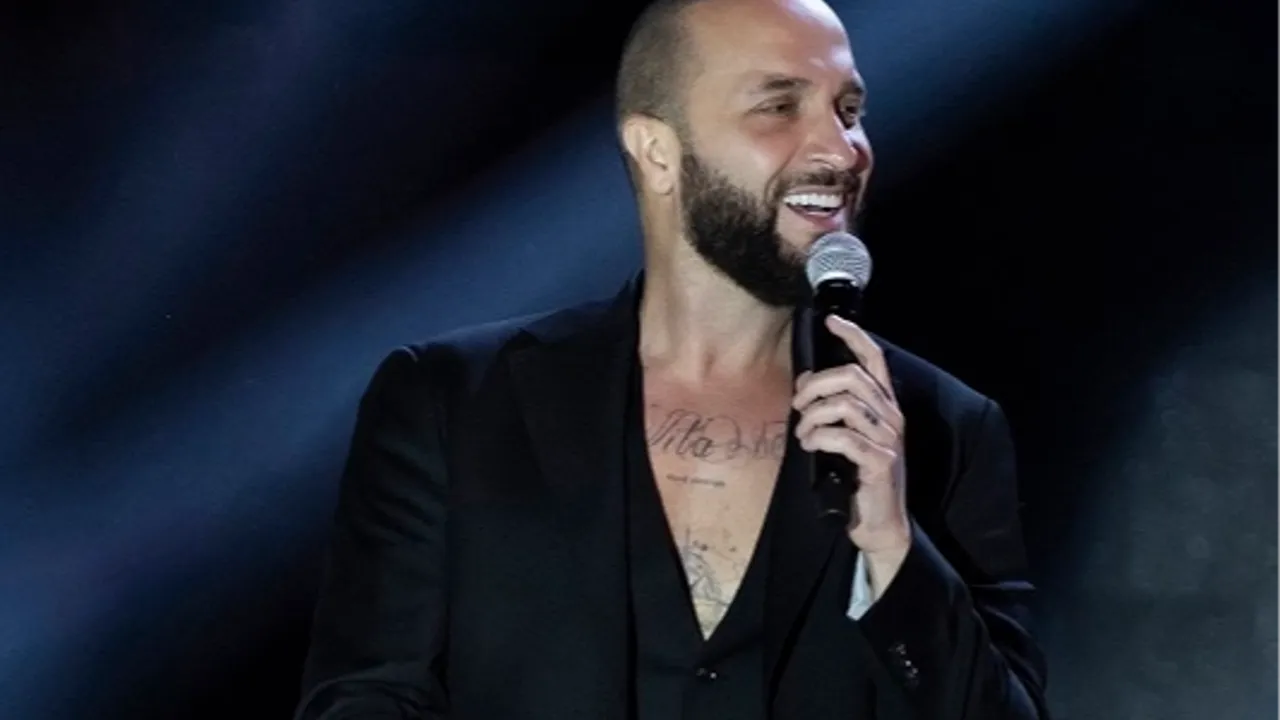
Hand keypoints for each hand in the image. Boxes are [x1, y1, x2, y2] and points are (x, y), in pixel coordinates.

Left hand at [792, 315, 910, 569]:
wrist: (879, 524)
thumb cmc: (858, 479)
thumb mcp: (847, 436)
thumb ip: (833, 408)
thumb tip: (806, 383)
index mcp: (885, 406)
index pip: (874, 359)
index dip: (853, 336)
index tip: (830, 321)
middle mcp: (891, 417)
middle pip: (851, 377)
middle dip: (815, 385)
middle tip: (798, 404)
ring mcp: (888, 439)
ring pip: (844, 405)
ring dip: (813, 416)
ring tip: (803, 434)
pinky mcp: (879, 462)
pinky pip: (843, 437)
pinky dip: (819, 438)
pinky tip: (811, 446)